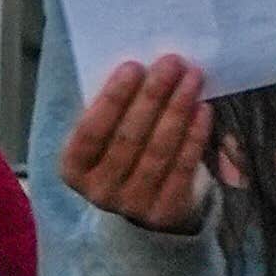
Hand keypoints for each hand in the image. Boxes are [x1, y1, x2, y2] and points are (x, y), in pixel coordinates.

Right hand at [58, 51, 215, 230]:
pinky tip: (202, 109)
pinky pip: (182, 168)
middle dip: (152, 95)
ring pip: (158, 151)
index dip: (113, 98)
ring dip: (178, 109)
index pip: (90, 131)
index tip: (134, 66)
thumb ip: (112, 108)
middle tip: (172, 62)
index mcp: (72, 168)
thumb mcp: (105, 132)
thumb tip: (143, 68)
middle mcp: (98, 191)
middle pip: (128, 138)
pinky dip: (194, 136)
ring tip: (192, 78)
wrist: (142, 198)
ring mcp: (131, 206)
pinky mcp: (164, 213)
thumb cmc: (119, 149)